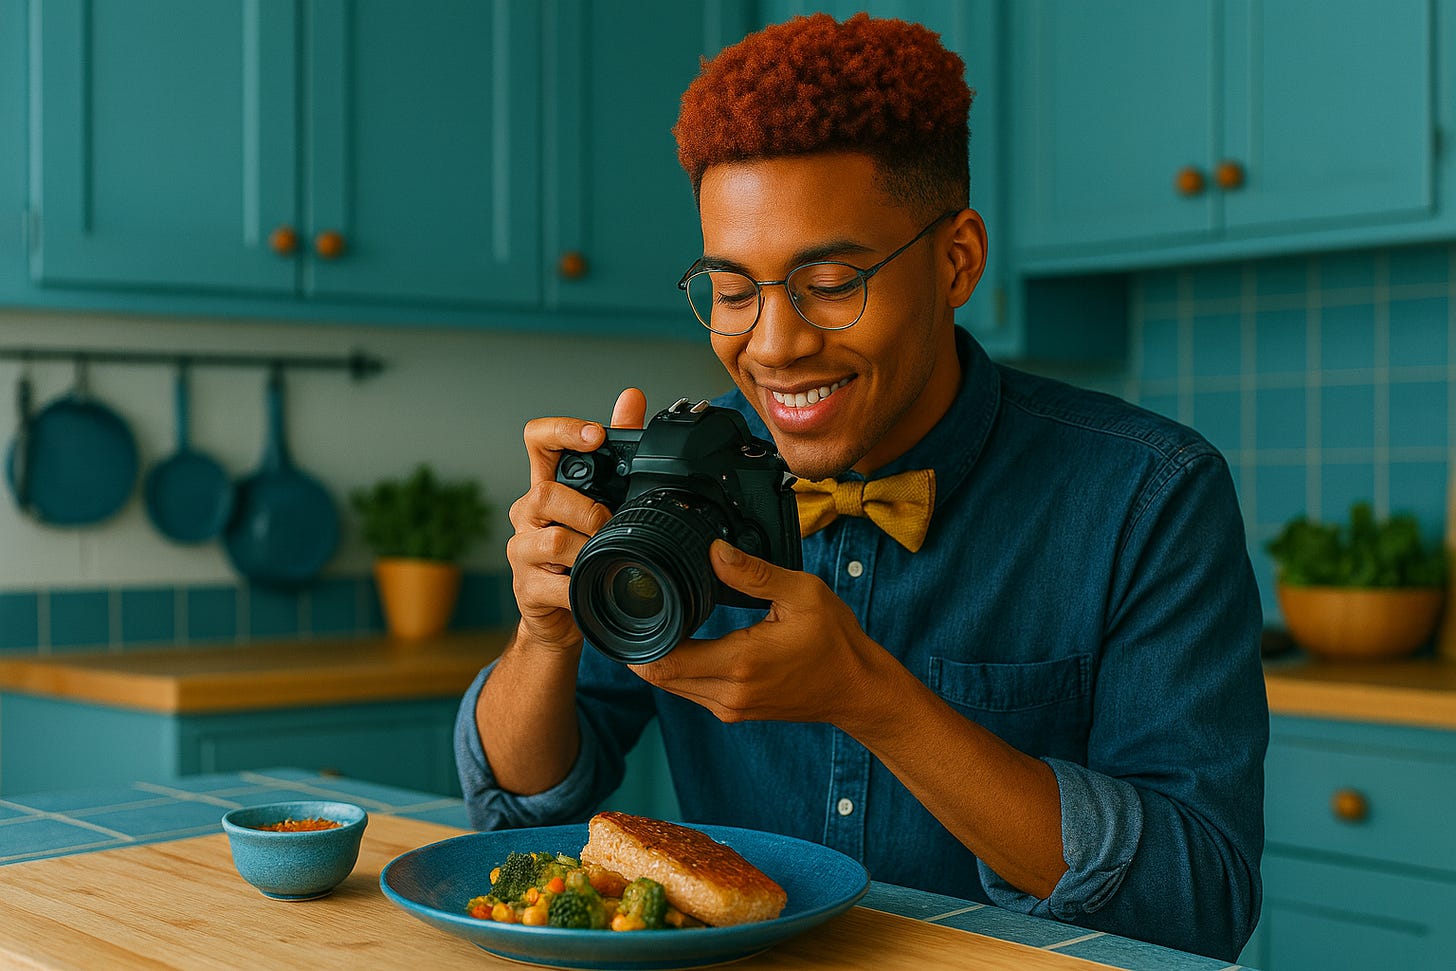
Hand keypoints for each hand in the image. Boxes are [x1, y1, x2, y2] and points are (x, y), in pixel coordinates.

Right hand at [505, 388, 647, 652]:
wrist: (566, 616)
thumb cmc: (585, 550)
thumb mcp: (603, 499)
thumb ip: (616, 450)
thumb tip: (632, 397)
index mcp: (547, 486)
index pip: (538, 440)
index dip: (563, 431)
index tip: (596, 435)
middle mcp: (527, 514)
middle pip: (544, 492)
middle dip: (585, 507)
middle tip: (610, 522)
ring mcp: (522, 551)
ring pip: (551, 539)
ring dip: (587, 547)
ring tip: (605, 556)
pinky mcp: (527, 589)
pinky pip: (557, 584)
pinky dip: (582, 587)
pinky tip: (594, 586)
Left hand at [630, 540, 879, 724]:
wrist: (857, 689)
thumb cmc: (835, 641)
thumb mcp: (802, 594)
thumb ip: (754, 573)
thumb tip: (714, 552)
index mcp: (741, 662)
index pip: (664, 662)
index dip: (638, 638)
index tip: (635, 608)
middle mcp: (729, 692)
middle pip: (659, 676)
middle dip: (642, 645)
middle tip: (640, 608)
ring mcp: (731, 707)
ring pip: (672, 686)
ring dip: (661, 657)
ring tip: (660, 621)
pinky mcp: (735, 712)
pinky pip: (691, 691)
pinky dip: (681, 668)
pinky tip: (686, 641)